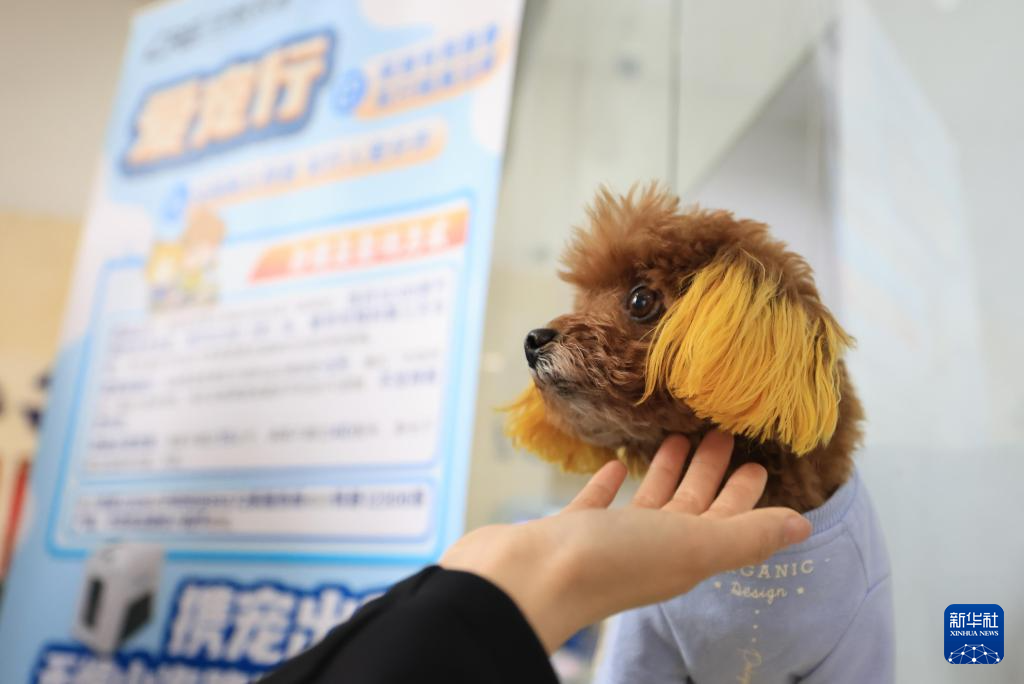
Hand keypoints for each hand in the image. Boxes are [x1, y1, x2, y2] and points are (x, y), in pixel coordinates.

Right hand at [441, 431, 811, 652]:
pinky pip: (598, 503)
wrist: (526, 581)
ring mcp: (608, 542)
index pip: (725, 522)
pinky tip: (616, 463)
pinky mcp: (569, 530)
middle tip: (721, 434)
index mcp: (684, 555)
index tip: (757, 461)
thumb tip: (803, 528)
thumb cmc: (610, 563)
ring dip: (665, 473)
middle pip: (691, 508)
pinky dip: (611, 484)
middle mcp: (650, 550)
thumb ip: (744, 535)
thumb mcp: (691, 544)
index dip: (744, 495)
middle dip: (709, 473)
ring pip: (648, 503)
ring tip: (675, 437)